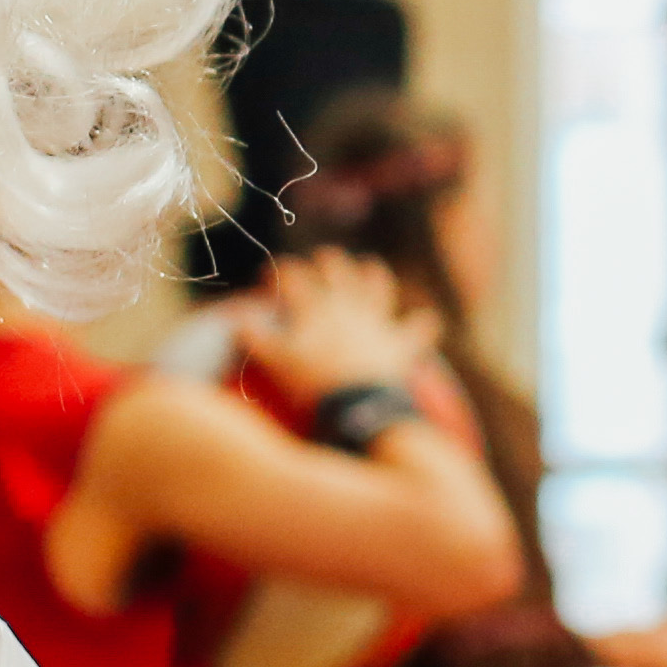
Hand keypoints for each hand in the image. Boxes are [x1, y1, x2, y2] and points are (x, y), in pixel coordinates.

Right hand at [228, 247, 438, 405]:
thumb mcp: (275, 362)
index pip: (294, 279)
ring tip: (372, 269)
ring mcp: (377, 324)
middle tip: (324, 258)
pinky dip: (422, 326)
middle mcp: (349, 307)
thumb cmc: (312, 383)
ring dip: (375, 277)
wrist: (358, 407)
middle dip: (329, 262)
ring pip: (379, 289)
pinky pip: (417, 331)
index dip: (280, 274)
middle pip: (339, 272)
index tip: (269, 277)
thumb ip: (255, 339)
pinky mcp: (401, 346)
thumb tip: (237, 320)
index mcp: (316, 307)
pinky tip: (429, 321)